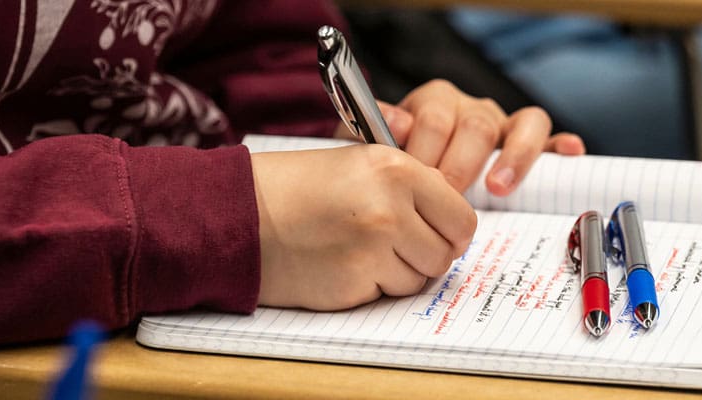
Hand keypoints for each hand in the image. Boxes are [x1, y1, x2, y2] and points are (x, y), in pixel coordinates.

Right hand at [250, 145, 476, 310]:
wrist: (239, 215)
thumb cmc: (297, 188)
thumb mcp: (358, 164)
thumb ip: (410, 186)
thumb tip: (452, 216)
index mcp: (396, 169)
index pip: (461, 217)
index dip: (451, 231)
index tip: (437, 234)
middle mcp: (390, 207)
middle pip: (444, 253)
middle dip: (425, 256)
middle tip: (396, 246)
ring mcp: (373, 248)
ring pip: (417, 279)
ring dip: (395, 272)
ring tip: (358, 249)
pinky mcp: (354, 281)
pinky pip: (385, 294)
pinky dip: (369, 285)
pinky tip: (340, 263)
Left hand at [334, 79, 584, 195]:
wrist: (410, 176)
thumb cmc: (394, 167)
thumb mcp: (371, 151)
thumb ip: (367, 134)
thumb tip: (396, 123)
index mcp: (433, 105)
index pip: (433, 116)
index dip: (425, 149)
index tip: (416, 179)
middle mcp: (471, 110)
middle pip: (475, 124)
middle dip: (460, 163)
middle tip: (448, 194)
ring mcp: (502, 126)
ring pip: (520, 123)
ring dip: (512, 157)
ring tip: (498, 188)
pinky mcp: (529, 144)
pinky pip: (550, 136)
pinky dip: (561, 144)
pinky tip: (570, 153)